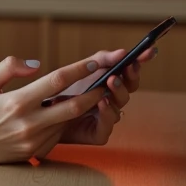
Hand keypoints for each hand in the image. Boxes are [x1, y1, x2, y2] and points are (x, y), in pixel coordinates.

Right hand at [0, 55, 107, 173]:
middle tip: (107, 82)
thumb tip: (36, 63)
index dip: (80, 70)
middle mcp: (28, 124)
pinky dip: (64, 123)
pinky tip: (64, 113)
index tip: (95, 62)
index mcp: (16, 103)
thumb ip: (9, 67)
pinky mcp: (33, 153)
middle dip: (95, 93)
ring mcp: (32, 142)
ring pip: (68, 122)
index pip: (57, 82)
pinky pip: (57, 135)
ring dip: (82, 109)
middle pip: (74, 106)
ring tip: (92, 94)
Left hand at [35, 47, 157, 156]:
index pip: (129, 72)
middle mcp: (109, 100)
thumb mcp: (78, 70)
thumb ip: (99, 60)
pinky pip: (107, 126)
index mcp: (107, 83)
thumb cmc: (57, 90)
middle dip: (129, 77)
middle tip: (126, 67)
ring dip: (118, 92)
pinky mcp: (96, 134)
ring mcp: (104, 118)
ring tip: (111, 81)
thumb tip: (122, 52)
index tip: (149, 50)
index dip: (140, 62)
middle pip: (129, 89)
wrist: (36, 115)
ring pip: (120, 106)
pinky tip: (101, 102)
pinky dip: (107, 114)